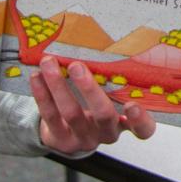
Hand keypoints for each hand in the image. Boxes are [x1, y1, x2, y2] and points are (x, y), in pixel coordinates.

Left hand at [33, 56, 157, 154]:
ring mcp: (84, 139)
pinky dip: (42, 94)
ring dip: (59, 85)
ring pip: (72, 113)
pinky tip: (37, 77)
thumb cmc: (94, 108)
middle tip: (77, 67)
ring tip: (49, 63)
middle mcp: (107, 133)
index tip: (132, 105)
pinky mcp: (61, 140)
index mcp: (125, 122)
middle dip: (90, 90)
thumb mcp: (109, 98)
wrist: (68, 134)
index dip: (140, 119)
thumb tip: (104, 42)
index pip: (143, 129)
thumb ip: (112, 80)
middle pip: (103, 116)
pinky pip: (50, 116)